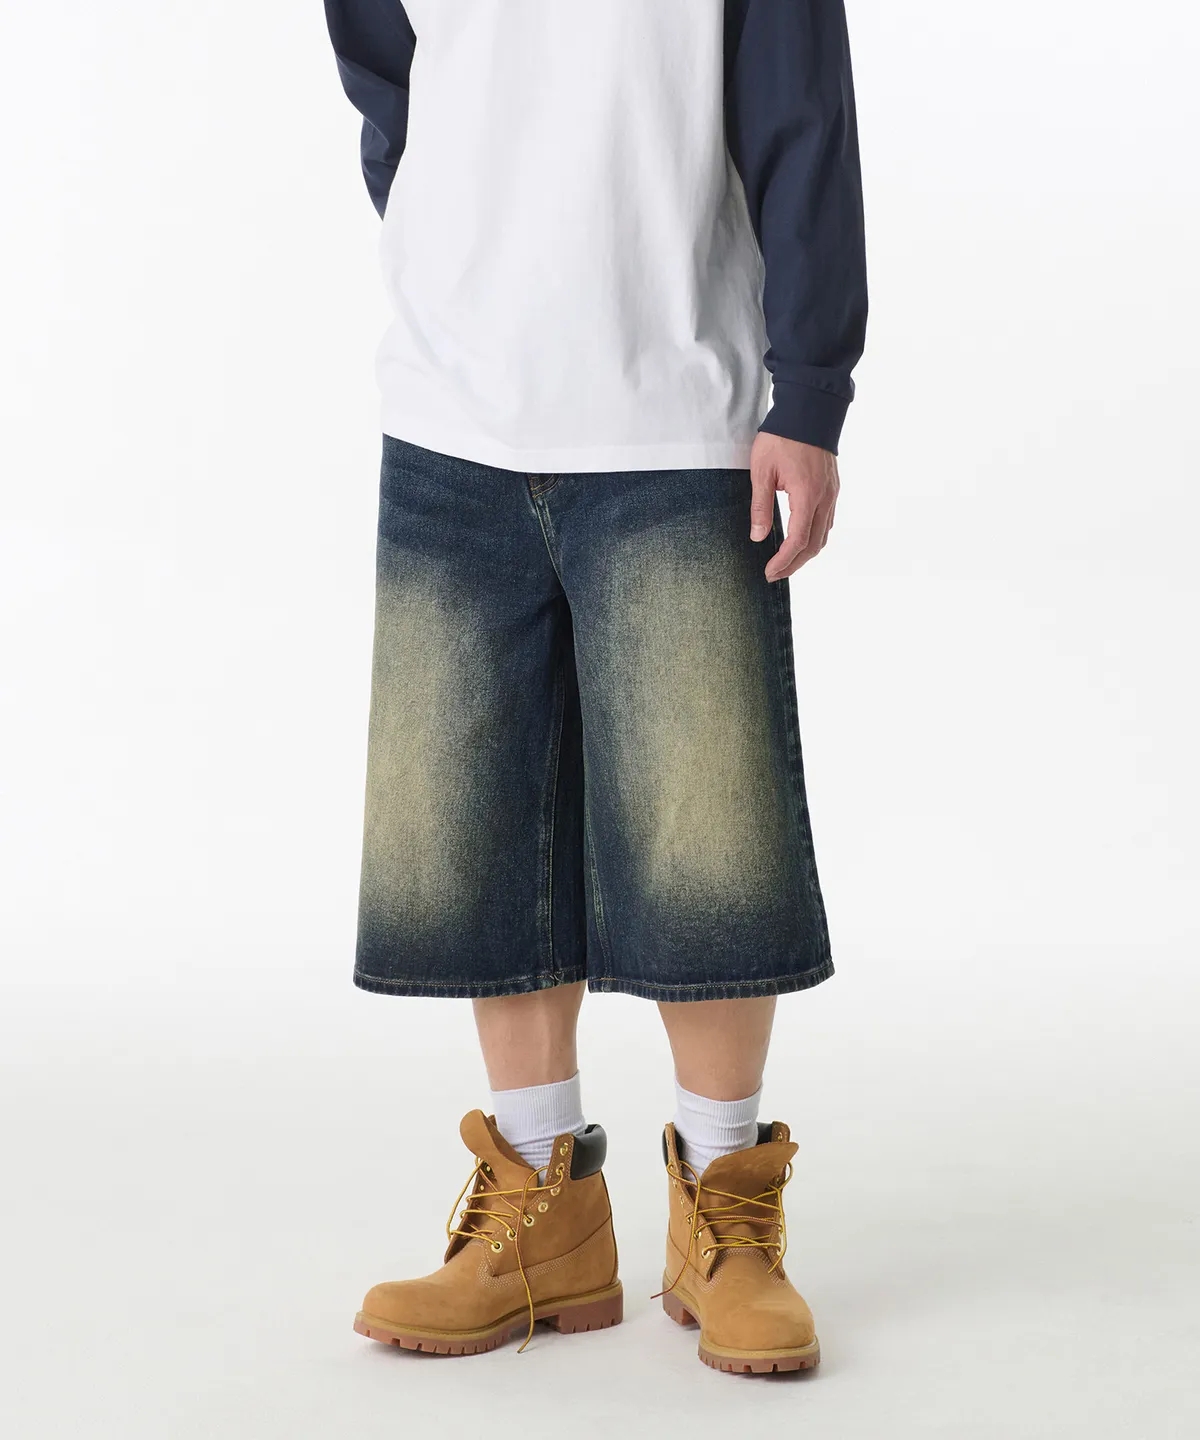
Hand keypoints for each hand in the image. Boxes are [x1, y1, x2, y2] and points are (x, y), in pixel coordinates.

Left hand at [748, 433, 839, 581]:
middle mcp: (825, 498)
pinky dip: (814, 537)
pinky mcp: (832, 488)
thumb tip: (758, 537)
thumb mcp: (762, 471)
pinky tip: (800, 539)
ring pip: (824, 535)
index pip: (798, 541)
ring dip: (806, 553)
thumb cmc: (782, 437)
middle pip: (814, 545)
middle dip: (795, 564)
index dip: (784, 561)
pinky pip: (827, 521)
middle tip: (775, 574)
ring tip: (786, 562)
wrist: (809, 410)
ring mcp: (832, 493)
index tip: (769, 572)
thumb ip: (760, 506)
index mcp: (807, 496)